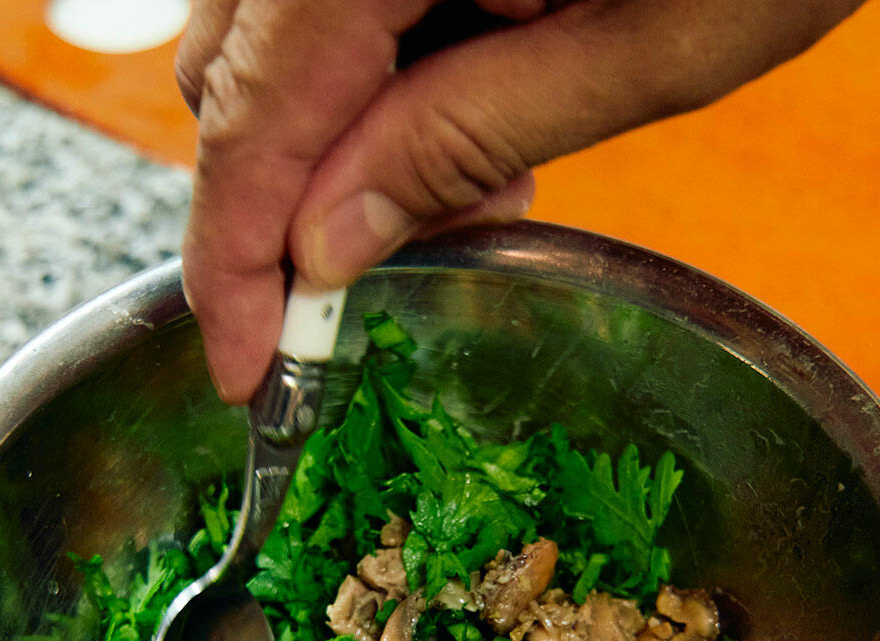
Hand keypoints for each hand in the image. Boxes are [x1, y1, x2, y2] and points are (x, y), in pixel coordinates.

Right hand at [176, 0, 866, 401]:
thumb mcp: (649, 41)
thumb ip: (467, 135)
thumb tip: (328, 241)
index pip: (251, 118)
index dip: (231, 260)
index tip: (243, 368)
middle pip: (232, 75)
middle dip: (297, 198)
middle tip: (417, 258)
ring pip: (268, 33)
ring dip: (344, 129)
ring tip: (488, 164)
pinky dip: (379, 61)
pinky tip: (487, 73)